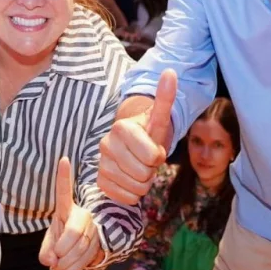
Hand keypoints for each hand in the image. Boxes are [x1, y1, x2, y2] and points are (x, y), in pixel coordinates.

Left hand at [38, 158, 102, 269]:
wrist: (81, 249)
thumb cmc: (61, 240)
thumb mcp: (49, 241)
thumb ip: (46, 250)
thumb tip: (51, 260)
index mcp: (67, 208)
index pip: (64, 191)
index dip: (64, 176)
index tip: (63, 159)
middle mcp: (83, 214)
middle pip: (74, 232)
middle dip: (61, 250)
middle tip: (52, 261)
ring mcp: (94, 228)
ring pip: (82, 248)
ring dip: (65, 264)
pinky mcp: (100, 243)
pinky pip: (86, 259)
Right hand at [98, 70, 175, 203]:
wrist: (132, 147)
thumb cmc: (148, 134)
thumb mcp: (159, 119)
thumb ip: (165, 98)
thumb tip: (171, 71)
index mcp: (121, 128)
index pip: (152, 157)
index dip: (158, 156)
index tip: (153, 148)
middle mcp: (105, 144)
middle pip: (144, 174)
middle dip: (151, 170)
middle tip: (146, 159)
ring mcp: (100, 163)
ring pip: (136, 188)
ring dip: (143, 182)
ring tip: (139, 168)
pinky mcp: (99, 181)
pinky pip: (125, 198)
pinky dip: (133, 193)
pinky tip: (130, 179)